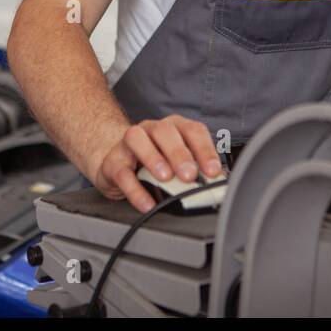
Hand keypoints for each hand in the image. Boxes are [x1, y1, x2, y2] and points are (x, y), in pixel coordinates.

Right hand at [90, 115, 222, 212]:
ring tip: (165, 178)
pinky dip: (135, 190)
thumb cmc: (154, 160)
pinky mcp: (113, 162)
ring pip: (138, 140)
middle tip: (190, 175)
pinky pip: (122, 173)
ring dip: (154, 158)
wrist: (116, 160)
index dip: (205, 150)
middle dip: (180, 154)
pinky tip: (146, 202)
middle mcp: (152, 129)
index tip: (213, 171)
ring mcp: (130, 143)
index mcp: (174, 127)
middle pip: (165, 131)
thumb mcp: (176, 162)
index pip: (193, 130)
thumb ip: (196, 169)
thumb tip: (217, 186)